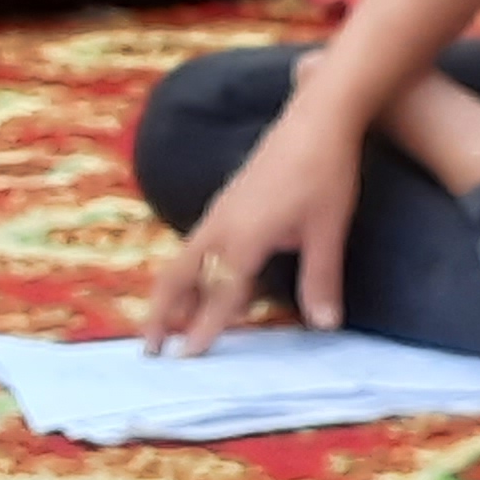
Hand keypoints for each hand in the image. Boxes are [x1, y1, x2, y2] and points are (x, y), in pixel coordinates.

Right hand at [142, 93, 363, 353]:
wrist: (316, 119)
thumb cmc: (325, 173)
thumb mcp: (329, 230)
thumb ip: (322, 279)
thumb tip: (326, 325)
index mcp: (244, 237)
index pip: (220, 295)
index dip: (203, 329)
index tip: (184, 359)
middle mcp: (221, 226)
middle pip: (179, 278)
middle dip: (161, 314)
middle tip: (150, 350)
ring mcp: (219, 212)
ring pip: (183, 262)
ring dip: (171, 295)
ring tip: (165, 327)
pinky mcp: (226, 203)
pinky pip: (196, 247)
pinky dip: (188, 274)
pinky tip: (201, 286)